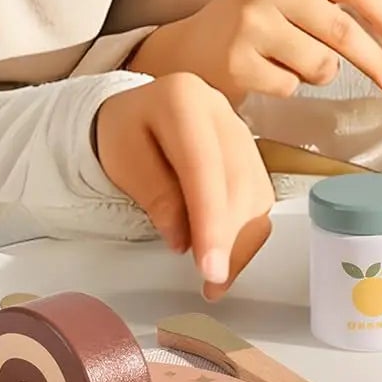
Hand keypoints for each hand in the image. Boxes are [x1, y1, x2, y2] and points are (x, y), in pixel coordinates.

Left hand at [94, 74, 273, 297]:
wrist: (138, 115)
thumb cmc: (125, 135)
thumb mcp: (122, 159)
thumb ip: (154, 194)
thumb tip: (183, 237)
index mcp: (183, 99)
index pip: (204, 166)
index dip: (210, 220)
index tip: (209, 266)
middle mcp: (221, 111)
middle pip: (237, 181)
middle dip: (227, 238)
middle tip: (212, 282)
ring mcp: (242, 133)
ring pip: (255, 194)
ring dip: (240, 242)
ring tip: (215, 279)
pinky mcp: (252, 157)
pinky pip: (259, 200)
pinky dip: (246, 235)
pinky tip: (226, 259)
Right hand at [127, 0, 381, 105]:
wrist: (190, 47)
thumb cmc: (254, 19)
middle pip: (344, 30)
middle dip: (379, 63)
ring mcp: (249, 22)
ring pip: (322, 64)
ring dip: (322, 73)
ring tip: (297, 64)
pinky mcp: (236, 60)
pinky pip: (292, 86)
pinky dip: (290, 86)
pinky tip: (269, 73)